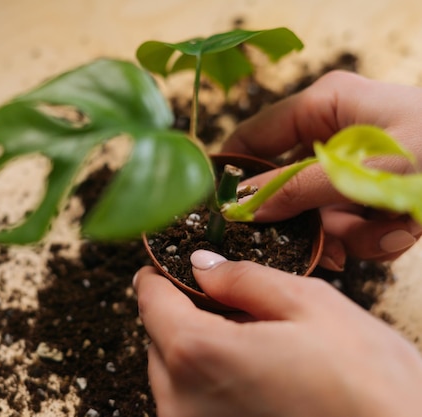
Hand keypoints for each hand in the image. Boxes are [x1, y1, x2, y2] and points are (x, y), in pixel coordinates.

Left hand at [133, 251, 421, 416]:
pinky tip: (253, 378)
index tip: (168, 266)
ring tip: (251, 345)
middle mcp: (181, 402)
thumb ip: (242, 280)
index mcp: (199, 354)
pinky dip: (209, 384)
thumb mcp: (310, 306)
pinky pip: (190, 404)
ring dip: (198, 352)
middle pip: (158, 339)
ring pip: (173, 374)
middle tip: (226, 305)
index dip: (159, 277)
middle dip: (184, 315)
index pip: (151, 301)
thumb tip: (202, 266)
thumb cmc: (369, 386)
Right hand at [223, 70, 421, 268]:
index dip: (235, 171)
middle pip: (288, 185)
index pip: (254, 135)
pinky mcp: (375, 190)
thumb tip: (242, 204)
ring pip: (321, 212)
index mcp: (325, 106)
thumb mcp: (368, 168)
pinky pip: (351, 223)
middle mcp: (335, 133)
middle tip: (323, 245)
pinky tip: (404, 231)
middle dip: (311, 219)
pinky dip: (374, 237)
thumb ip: (299, 188)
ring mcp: (355, 164)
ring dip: (351, 233)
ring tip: (390, 230)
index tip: (222, 208)